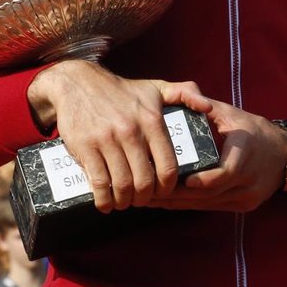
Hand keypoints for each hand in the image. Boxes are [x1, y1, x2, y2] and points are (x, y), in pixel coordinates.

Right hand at [28, 59, 212, 211]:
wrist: (78, 83)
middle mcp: (130, 131)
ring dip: (125, 202)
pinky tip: (105, 203)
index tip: (163, 192)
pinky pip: (98, 183)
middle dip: (145, 198)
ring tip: (125, 202)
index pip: (168, 166)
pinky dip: (103, 200)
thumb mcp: (155, 87)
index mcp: (151, 120)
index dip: (168, 187)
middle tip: (142, 199)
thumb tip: (208, 108)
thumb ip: (185, 93)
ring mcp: (106, 140)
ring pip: (122, 185)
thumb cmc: (121, 90)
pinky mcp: (85, 147)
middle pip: (145, 181)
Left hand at [146, 100, 286, 212]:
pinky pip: (212, 207)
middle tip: (148, 189)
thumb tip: (178, 99)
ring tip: (150, 198)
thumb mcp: (233, 114)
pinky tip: (168, 202)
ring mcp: (247, 196)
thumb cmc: (255, 131)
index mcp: (247, 153)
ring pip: (208, 204)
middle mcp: (249, 179)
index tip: (177, 180)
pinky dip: (190, 204)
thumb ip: (206, 108)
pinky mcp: (244, 205)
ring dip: (178, 202)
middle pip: (210, 193)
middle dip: (177, 194)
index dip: (200, 180)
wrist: (286, 155)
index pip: (224, 173)